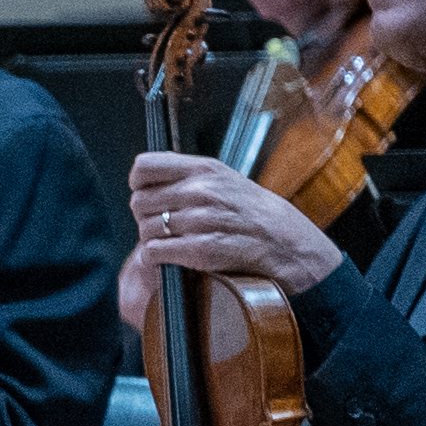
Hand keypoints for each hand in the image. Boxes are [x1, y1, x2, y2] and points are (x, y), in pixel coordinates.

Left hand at [129, 151, 341, 304]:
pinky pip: (153, 252)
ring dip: (151, 240)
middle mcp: (201, 191)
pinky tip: (165, 258)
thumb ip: (186, 176)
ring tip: (171, 241)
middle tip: (162, 224)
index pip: (144, 166)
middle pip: (139, 202)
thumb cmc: (251, 212)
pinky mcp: (202, 249)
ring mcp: (202, 220)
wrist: (287, 243)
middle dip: (146, 216)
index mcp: (205, 169)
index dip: (138, 183)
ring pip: (145, 229)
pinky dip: (153, 258)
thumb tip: (142, 183)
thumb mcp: (224, 180)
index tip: (144, 192)